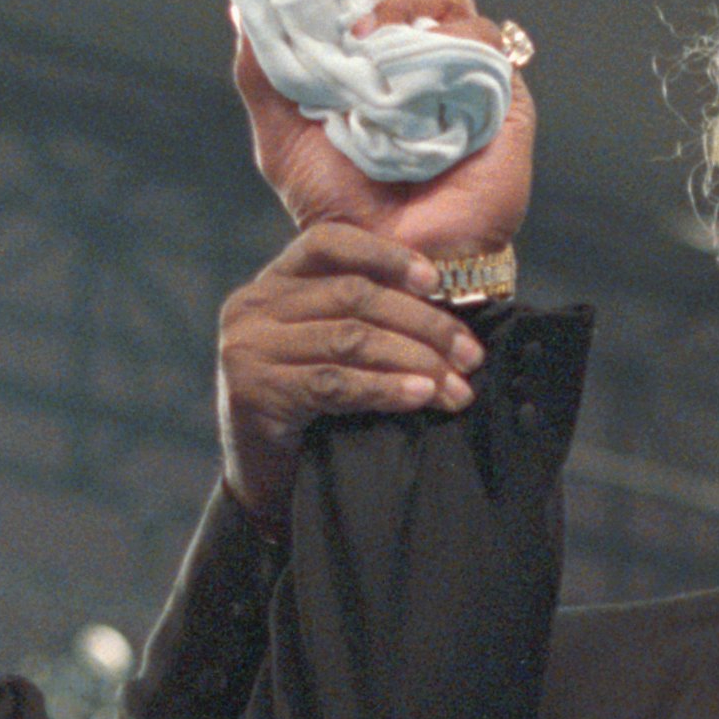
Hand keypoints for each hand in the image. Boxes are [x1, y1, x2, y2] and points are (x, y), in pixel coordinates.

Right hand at [217, 223, 491, 524]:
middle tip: (470, 355)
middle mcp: (253, 305)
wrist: (265, 477)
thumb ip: (368, 317)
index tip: (436, 282)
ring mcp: (247, 347)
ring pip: (350, 339)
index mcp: (274, 281)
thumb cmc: (313, 408)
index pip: (328, 241)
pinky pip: (334, 383)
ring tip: (457, 386)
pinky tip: (421, 397)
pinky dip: (385, 388)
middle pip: (353, 295)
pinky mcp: (254, 391)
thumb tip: (449, 312)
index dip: (386, 254)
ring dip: (415, 360)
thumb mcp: (333, 349)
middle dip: (423, 324)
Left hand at [232, 0, 535, 260]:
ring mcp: (460, 72)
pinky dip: (450, 36)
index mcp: (369, 57)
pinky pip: (485, 39)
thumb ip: (261, 73)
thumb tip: (241, 7)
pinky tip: (415, 64)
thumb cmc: (339, 206)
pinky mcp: (501, 96)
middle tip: (347, 7)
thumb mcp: (283, 138)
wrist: (393, 258)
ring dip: (407, 0)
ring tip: (373, 33)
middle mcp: (416, 56)